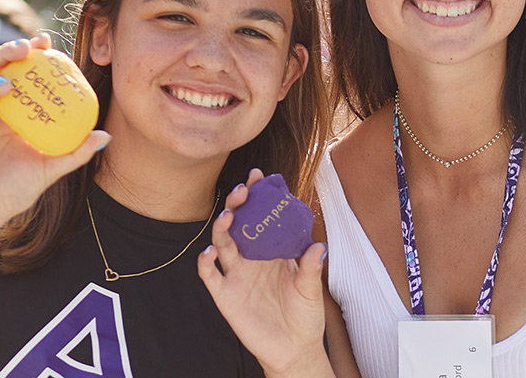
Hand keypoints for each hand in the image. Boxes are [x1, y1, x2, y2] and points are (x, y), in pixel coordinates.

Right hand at [0, 34, 110, 229]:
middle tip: (27, 49)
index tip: (47, 41)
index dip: (33, 52)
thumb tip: (106, 136)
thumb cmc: (15, 189)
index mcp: (16, 110)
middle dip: (10, 49)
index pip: (23, 72)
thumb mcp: (50, 168)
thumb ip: (76, 152)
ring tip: (7, 87)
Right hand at [198, 169, 330, 377]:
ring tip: (228, 215)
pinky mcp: (225, 295)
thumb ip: (312, 269)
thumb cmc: (305, 315)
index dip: (259, 196)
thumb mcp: (312, 291)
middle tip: (243, 190)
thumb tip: (319, 247)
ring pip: (222, 243)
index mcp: (273, 250)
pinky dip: (207, 263)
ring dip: (222, 227)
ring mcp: (236, 275)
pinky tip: (210, 253)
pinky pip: (211, 275)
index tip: (260, 176)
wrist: (294, 350)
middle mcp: (252, 258)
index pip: (263, 216)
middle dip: (238, 204)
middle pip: (239, 224)